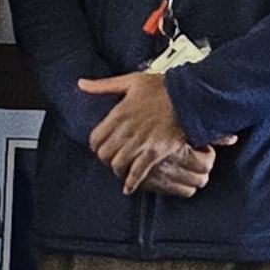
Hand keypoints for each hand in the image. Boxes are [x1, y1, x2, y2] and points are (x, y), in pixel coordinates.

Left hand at [78, 71, 237, 194]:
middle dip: (106, 159)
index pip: (95, 139)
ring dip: (118, 170)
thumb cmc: (161, 87)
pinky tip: (129, 188)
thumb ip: (103, 85)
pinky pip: (138, 172)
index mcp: (118, 113)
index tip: (102, 147)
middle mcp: (126, 130)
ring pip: (118, 165)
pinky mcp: (155, 151)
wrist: (188, 97)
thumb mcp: (130, 81)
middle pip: (104, 155)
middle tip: (112, 159)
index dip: (96, 146)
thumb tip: (80, 83)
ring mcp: (140, 142)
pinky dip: (132, 182)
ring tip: (122, 170)